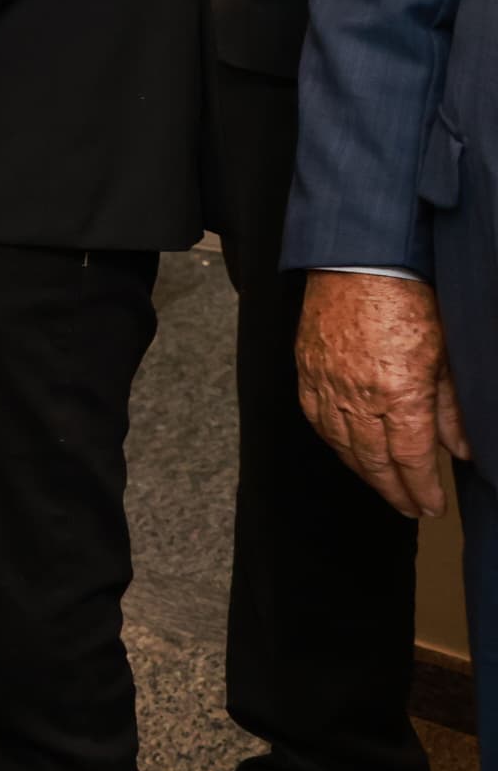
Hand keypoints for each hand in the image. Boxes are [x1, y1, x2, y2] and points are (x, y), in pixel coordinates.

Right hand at [301, 272, 470, 518]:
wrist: (360, 261)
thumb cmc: (408, 300)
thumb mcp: (446, 355)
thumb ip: (451, 407)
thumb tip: (462, 450)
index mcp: (398, 393)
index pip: (410, 457)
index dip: (422, 488)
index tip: (432, 505)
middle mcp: (358, 395)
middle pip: (374, 460)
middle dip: (394, 490)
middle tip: (410, 509)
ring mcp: (327, 383)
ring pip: (342, 444)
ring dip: (364, 472)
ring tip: (382, 486)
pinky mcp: (307, 369)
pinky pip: (316, 418)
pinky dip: (333, 441)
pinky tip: (347, 450)